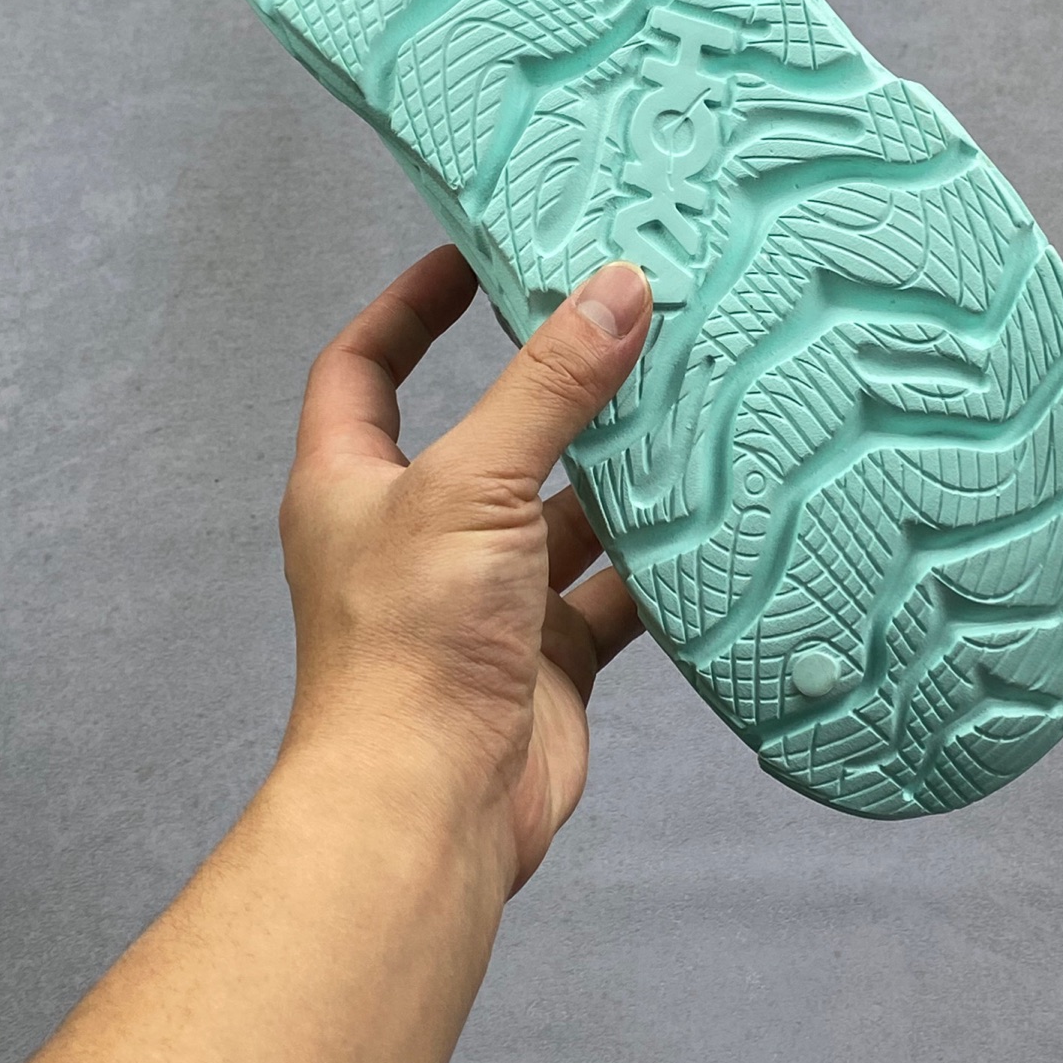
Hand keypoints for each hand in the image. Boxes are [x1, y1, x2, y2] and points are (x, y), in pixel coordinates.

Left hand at [276, 246, 653, 892]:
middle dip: (547, 384)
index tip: (472, 254)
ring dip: (612, 471)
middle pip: (483, 434)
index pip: (365, 366)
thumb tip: (615, 290)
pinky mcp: (543, 654)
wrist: (431, 808)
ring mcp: (482, 596)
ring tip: (683, 404)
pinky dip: (654, 562)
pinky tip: (707, 522)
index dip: (410, 305)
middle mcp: (414, 534)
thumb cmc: (411, 642)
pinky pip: (608, 590)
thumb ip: (549, 388)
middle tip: (618, 323)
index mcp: (355, 483)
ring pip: (556, 513)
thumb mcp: (475, 483)